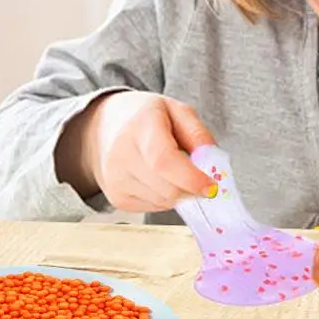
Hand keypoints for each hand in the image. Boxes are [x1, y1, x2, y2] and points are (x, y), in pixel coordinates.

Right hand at [66, 91, 216, 211]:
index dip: (191, 178)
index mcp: (140, 126)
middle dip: (192, 188)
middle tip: (202, 178)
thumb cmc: (145, 117)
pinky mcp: (116, 198)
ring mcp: (116, 180)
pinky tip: (159, 179)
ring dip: (180, 193)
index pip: (163, 161)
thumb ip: (198, 134)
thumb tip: (213, 164)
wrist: (104, 128)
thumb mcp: (177, 110)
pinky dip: (166, 198)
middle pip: (167, 188)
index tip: (212, 186)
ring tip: (174, 170)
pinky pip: (154, 207)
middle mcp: (121, 155)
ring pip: (164, 202)